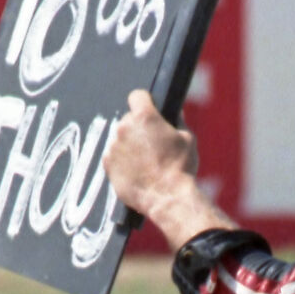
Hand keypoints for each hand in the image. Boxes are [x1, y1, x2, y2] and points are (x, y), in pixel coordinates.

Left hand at [104, 91, 215, 250]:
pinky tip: (136, 171)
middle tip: (151, 144)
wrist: (167, 198)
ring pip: (120, 139)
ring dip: (129, 145)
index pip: (137, 96)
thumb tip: (174, 111)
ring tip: (145, 162)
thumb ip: (177, 120)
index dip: (144, 103)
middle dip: (138, 128)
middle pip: (128, 119)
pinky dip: (121, 161)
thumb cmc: (180, 168)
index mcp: (144, 116)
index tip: (148, 111)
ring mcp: (113, 146)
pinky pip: (113, 156)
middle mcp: (124, 127)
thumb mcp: (187, 138)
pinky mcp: (107, 164)